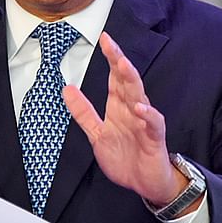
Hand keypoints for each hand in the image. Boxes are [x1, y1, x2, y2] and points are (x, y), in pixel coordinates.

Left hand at [63, 32, 187, 208]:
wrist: (145, 184)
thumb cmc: (125, 157)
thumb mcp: (96, 134)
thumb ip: (83, 112)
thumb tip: (66, 89)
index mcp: (119, 107)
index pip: (115, 77)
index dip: (110, 58)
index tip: (104, 38)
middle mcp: (133, 110)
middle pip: (127, 81)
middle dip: (119, 61)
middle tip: (111, 44)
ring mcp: (145, 122)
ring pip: (140, 97)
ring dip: (132, 81)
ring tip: (123, 65)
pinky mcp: (154, 138)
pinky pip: (153, 124)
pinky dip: (147, 116)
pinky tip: (139, 109)